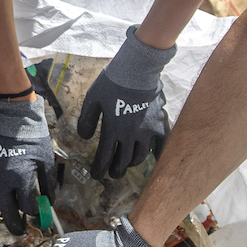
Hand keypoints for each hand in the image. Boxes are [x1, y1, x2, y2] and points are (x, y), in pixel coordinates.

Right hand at [0, 96, 54, 234]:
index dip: (34, 212)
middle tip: (20, 231)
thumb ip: (48, 184)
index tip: (38, 213)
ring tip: (10, 209)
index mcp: (21, 179)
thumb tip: (50, 201)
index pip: (27, 206)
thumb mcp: (46, 161)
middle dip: (14, 223)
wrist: (14, 119)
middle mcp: (4, 180)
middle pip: (7, 210)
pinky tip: (0, 189)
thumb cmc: (34, 139)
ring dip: (3, 207)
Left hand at [77, 27, 174, 180]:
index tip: (97, 175)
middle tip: (113, 174)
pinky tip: (155, 158)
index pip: (105, 156)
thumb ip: (87, 121)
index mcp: (112, 130)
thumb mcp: (92, 100)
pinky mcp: (159, 124)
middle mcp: (130, 135)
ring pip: (140, 155)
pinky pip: (162, 144)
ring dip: (133, 163)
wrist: (136, 71)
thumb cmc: (111, 83)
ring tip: (128, 164)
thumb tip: (84, 138)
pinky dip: (158, 153)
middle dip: (116, 170)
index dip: (100, 168)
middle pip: (123, 160)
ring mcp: (147, 131)